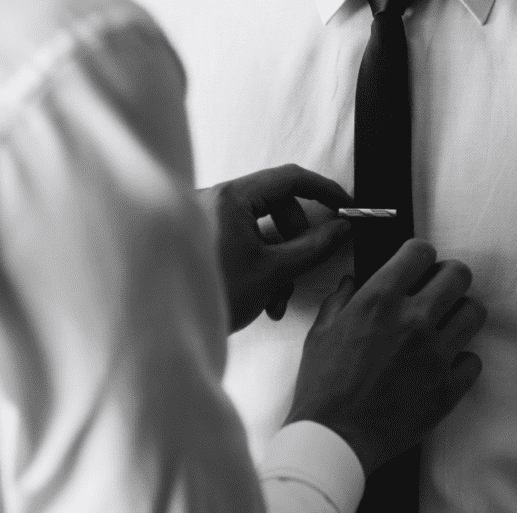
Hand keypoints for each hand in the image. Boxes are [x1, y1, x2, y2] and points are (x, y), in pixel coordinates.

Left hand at [198, 164, 353, 332]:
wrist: (170, 331)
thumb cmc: (215, 298)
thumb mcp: (275, 272)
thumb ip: (315, 246)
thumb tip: (342, 227)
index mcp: (230, 197)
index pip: (289, 178)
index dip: (324, 191)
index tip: (346, 206)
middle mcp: (214, 199)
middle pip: (276, 204)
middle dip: (296, 241)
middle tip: (303, 269)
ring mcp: (205, 216)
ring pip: (261, 226)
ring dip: (280, 261)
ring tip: (278, 298)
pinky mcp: (202, 235)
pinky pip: (243, 237)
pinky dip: (260, 263)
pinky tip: (264, 298)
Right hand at [285, 239, 486, 475]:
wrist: (335, 438)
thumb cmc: (322, 387)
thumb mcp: (320, 333)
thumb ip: (341, 300)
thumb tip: (354, 282)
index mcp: (379, 300)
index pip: (420, 251)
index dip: (419, 255)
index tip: (417, 265)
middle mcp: (414, 321)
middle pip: (459, 275)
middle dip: (448, 277)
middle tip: (437, 291)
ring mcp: (436, 354)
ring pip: (475, 313)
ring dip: (459, 315)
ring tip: (444, 326)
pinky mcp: (448, 387)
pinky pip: (473, 360)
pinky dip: (460, 361)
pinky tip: (441, 365)